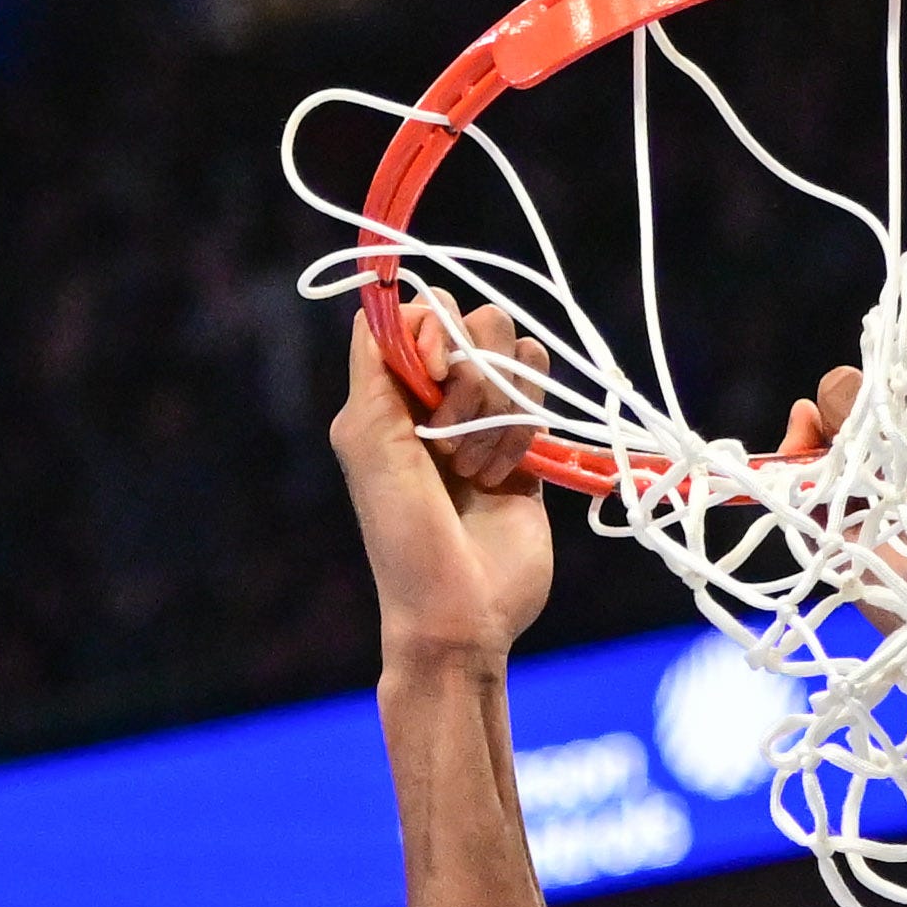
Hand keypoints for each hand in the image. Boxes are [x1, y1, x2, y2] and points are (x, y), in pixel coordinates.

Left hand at [335, 313, 557, 666]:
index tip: (435, 374)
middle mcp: (436, 396)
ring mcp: (483, 416)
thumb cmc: (405, 533)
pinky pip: (538, 387)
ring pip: (511, 350)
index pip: (418, 313)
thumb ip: (374, 364)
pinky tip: (503, 473)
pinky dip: (524, 425)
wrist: (461, 608)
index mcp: (389, 391)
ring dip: (498, 410)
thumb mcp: (368, 441)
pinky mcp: (526, 441)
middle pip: (471, 322)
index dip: (434, 330)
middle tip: (449, 442)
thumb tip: (388, 298)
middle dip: (471, 378)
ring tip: (476, 469)